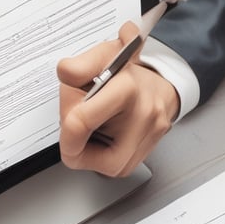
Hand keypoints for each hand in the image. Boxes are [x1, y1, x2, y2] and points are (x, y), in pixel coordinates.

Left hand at [57, 21, 179, 176]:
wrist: (159, 80)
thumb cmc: (129, 71)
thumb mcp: (102, 56)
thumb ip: (78, 66)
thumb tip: (65, 73)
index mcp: (127, 89)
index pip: (83, 121)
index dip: (66, 128)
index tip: (66, 122)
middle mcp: (144, 116)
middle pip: (105, 160)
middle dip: (82, 152)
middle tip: (77, 134)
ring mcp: (150, 136)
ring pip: (112, 168)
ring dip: (93, 155)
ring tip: (93, 131)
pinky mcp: (149, 150)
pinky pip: (120, 166)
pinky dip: (105, 156)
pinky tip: (105, 137)